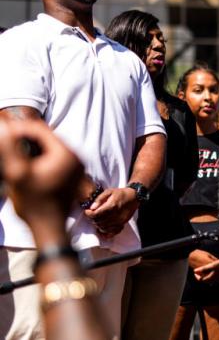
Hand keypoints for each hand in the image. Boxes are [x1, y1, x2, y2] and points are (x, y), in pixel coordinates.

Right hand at [0, 119, 83, 244]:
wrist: (50, 227)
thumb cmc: (34, 203)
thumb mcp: (17, 173)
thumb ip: (9, 147)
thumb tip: (2, 126)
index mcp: (66, 153)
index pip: (39, 129)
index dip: (18, 128)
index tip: (2, 133)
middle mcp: (76, 156)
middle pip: (45, 137)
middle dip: (23, 136)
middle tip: (5, 141)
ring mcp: (76, 165)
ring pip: (48, 146)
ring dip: (30, 146)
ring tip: (11, 152)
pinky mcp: (72, 173)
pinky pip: (53, 156)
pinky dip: (38, 156)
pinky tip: (24, 163)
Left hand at [83, 188, 138, 237]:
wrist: (134, 197)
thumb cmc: (121, 193)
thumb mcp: (109, 191)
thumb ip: (99, 199)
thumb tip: (92, 208)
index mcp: (112, 206)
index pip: (96, 214)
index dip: (89, 214)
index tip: (87, 211)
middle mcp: (116, 215)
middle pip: (99, 222)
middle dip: (93, 219)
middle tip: (93, 214)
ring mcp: (120, 221)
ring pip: (104, 228)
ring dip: (98, 224)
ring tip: (98, 219)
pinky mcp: (123, 224)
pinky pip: (112, 232)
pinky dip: (106, 231)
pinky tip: (103, 228)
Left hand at [188, 249, 218, 282]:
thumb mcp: (212, 265)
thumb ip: (203, 269)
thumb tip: (194, 271)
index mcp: (211, 278)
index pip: (201, 280)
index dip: (197, 276)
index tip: (194, 272)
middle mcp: (215, 281)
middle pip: (205, 280)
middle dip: (201, 276)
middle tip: (199, 271)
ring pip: (210, 279)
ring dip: (206, 275)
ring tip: (205, 270)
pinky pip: (214, 278)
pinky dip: (211, 275)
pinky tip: (212, 270)